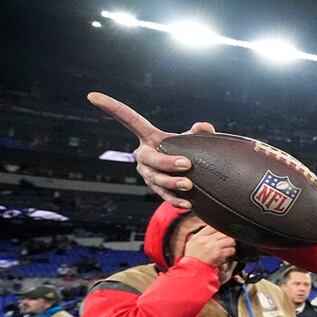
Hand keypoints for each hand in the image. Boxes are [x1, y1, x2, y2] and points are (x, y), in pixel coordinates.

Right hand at [85, 92, 214, 208]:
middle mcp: (144, 155)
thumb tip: (205, 128)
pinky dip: (174, 200)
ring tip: (189, 185)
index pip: (128, 119)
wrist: (195, 176)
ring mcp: (148, 173)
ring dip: (172, 182)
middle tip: (187, 164)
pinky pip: (163, 195)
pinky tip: (186, 204)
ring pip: (155, 178)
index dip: (112, 107)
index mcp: (149, 137)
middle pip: (149, 158)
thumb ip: (198, 132)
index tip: (93, 96)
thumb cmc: (191, 151)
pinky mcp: (156, 189)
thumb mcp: (193, 140)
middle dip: (167, 161)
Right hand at [184, 226, 236, 268]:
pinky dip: (231, 252)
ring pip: (230, 240)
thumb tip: (211, 228)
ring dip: (231, 244)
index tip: (221, 232)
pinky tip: (226, 253)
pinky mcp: (220, 255)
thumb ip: (202, 235)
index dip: (220, 228)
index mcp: (200, 236)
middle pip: (224, 232)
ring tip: (227, 247)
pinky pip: (231, 250)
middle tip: (226, 240)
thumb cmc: (192, 257)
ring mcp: (214, 247)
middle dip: (227, 236)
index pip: (213, 226)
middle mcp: (207, 240)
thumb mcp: (192, 242)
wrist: (193, 269)